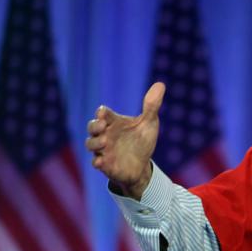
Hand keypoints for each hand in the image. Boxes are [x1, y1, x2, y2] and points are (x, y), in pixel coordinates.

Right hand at [85, 82, 164, 199]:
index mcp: (114, 122)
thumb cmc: (142, 141)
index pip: (104, 114)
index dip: (103, 113)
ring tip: (105, 142)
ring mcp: (103, 150)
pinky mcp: (104, 164)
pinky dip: (97, 162)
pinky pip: (96, 163)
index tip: (104, 113)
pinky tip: (101, 162)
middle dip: (94, 125)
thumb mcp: (149, 123)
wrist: (142, 166)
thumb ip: (151, 105)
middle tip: (101, 125)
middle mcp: (105, 134)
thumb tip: (160, 84)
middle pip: (92, 126)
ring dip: (95, 142)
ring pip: (91, 144)